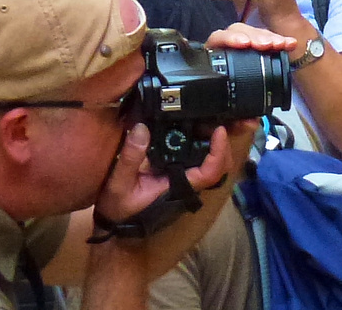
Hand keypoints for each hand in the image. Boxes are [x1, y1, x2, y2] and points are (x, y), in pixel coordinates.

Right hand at [96, 120, 248, 223]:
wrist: (116, 226)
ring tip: (209, 116)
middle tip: (220, 116)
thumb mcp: (119, 184)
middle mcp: (186, 183)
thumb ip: (130, 158)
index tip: (219, 130)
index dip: (219, 152)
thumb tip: (141, 128)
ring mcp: (182, 179)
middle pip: (219, 165)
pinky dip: (200, 141)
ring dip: (215, 141)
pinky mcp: (175, 174)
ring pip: (211, 162)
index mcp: (178, 187)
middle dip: (224, 143)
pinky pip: (196, 158)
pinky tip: (192, 123)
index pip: (210, 172)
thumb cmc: (119, 210)